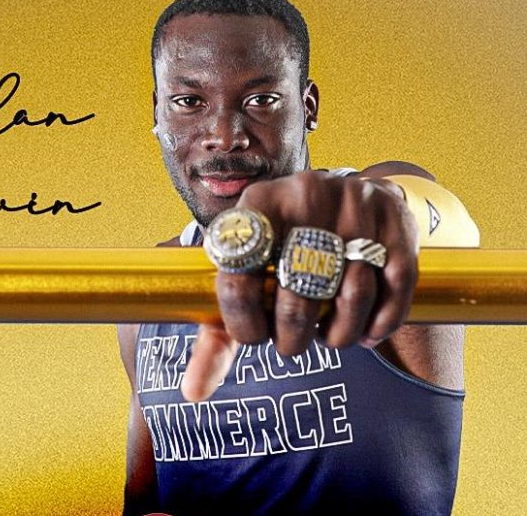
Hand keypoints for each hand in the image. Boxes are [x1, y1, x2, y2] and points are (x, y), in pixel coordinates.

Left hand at [181, 170, 418, 400]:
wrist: (346, 196)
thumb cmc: (284, 250)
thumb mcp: (244, 273)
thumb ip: (215, 335)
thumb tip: (192, 392)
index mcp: (256, 205)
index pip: (237, 278)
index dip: (243, 324)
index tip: (254, 335)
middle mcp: (305, 196)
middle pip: (297, 295)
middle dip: (292, 338)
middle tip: (292, 344)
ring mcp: (355, 205)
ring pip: (352, 296)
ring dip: (339, 335)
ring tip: (327, 336)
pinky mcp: (396, 220)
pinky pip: (395, 289)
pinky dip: (381, 324)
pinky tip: (367, 333)